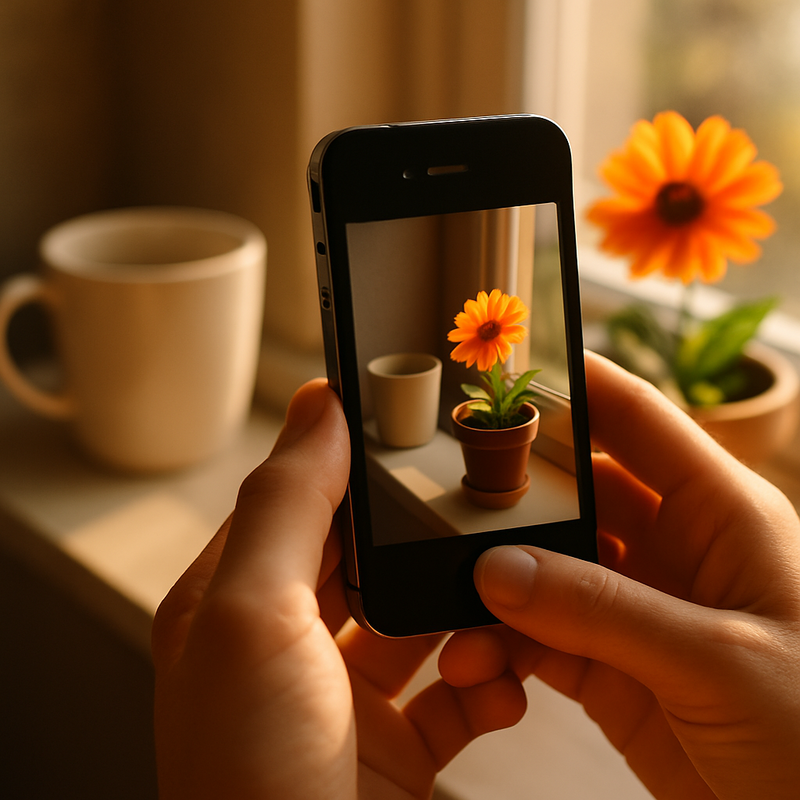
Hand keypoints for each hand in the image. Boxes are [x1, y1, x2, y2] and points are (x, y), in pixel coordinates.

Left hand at [152, 379, 525, 799]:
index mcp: (235, 602)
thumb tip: (318, 405)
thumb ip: (286, 505)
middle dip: (427, 540)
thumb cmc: (252, 781)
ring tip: (502, 612)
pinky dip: (491, 682)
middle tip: (482, 512)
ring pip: (424, 619)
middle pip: (370, 555)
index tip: (416, 424)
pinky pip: (457, 691)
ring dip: (470, 613)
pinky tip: (504, 683)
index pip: (299, 498)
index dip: (353, 458)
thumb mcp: (251, 620)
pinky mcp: (396, 747)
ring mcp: (344, 698)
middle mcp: (287, 645)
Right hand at [441, 352, 799, 799]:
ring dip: (498, 587)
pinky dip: (502, 646)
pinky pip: (541, 639)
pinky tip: (476, 658)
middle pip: (576, 496)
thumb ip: (602, 611)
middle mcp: (675, 552)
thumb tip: (499, 569)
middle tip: (450, 497)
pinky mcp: (614, 671)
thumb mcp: (720, 661)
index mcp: (722, 515)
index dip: (577, 383)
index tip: (511, 364)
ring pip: (548, 572)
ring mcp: (639, 612)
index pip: (638, 421)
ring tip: (456, 605)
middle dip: (513, 497)